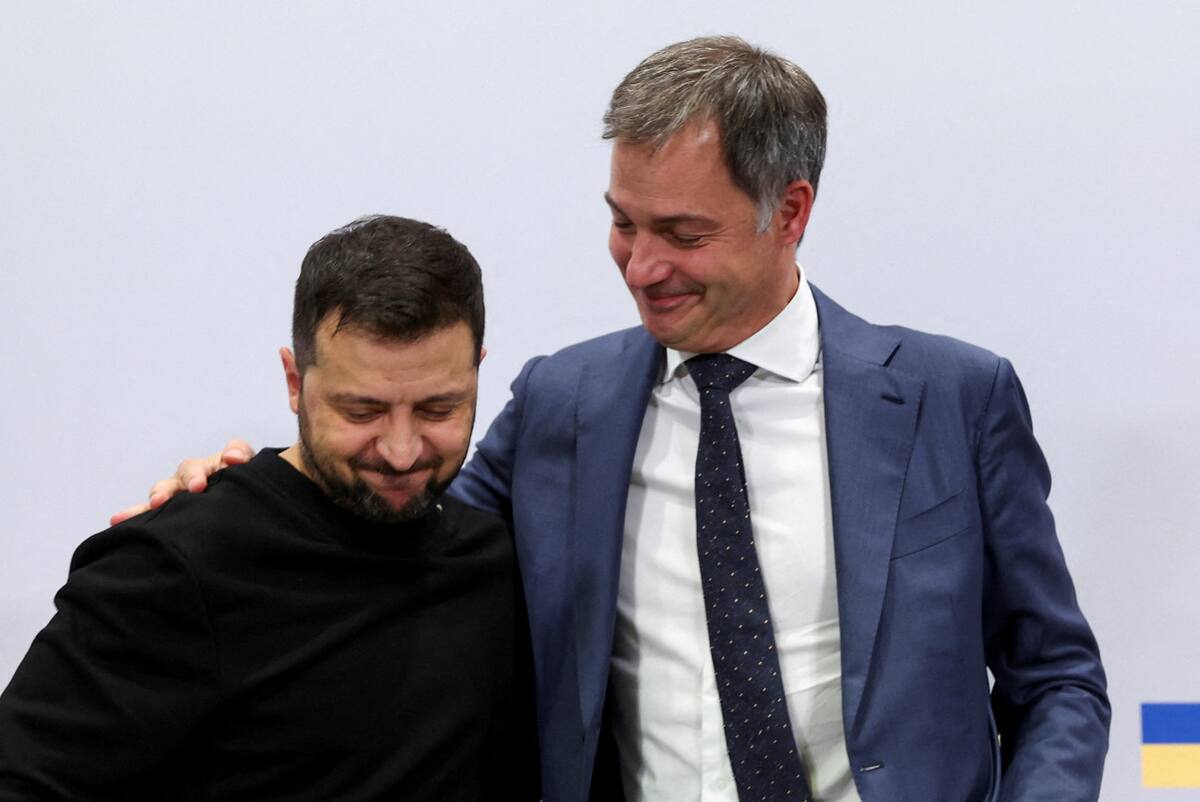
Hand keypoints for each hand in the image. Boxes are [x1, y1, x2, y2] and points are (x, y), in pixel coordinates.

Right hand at [109, 439, 255, 525]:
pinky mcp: (168, 509)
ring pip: (169, 486)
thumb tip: (235, 459)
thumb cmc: (252, 503)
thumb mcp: (260, 488)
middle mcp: (204, 475)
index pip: (235, 452)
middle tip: (197, 487)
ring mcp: (182, 491)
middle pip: (193, 468)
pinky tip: (118, 519)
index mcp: (231, 467)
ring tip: (158, 501)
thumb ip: (253, 473)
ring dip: (163, 493)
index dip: (234, 453)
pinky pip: (149, 511)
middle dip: (193, 476)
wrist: (243, 521)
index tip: (234, 461)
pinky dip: (135, 513)